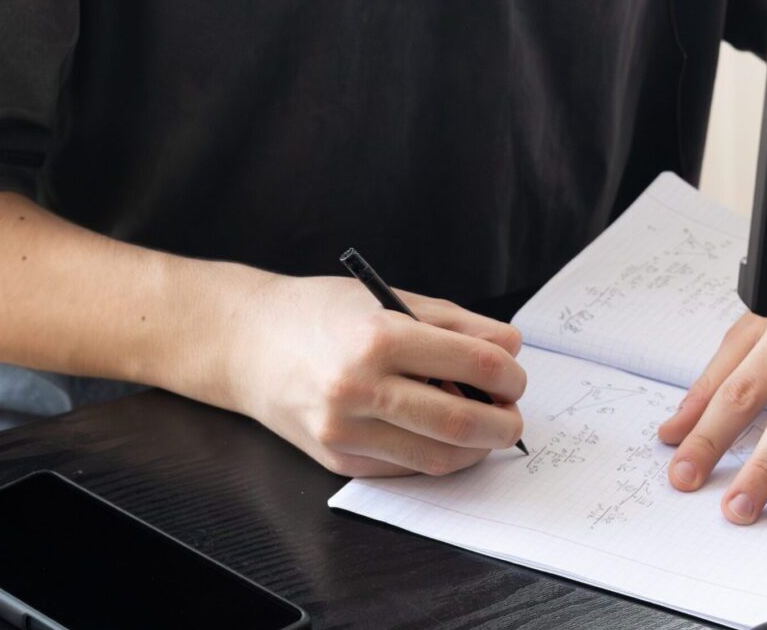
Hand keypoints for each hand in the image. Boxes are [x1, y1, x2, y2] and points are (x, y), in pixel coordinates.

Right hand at [227, 271, 526, 477]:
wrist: (249, 344)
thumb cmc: (322, 313)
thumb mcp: (389, 298)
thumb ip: (453, 323)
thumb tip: (508, 349)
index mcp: (380, 337)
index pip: (472, 362)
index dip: (508, 374)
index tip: (516, 375)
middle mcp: (361, 388)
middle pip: (459, 420)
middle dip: (502, 422)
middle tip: (513, 414)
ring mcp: (346, 431)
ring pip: (436, 457)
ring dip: (476, 449)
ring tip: (488, 430)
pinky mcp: (338, 460)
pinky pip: (404, 468)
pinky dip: (435, 456)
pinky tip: (444, 438)